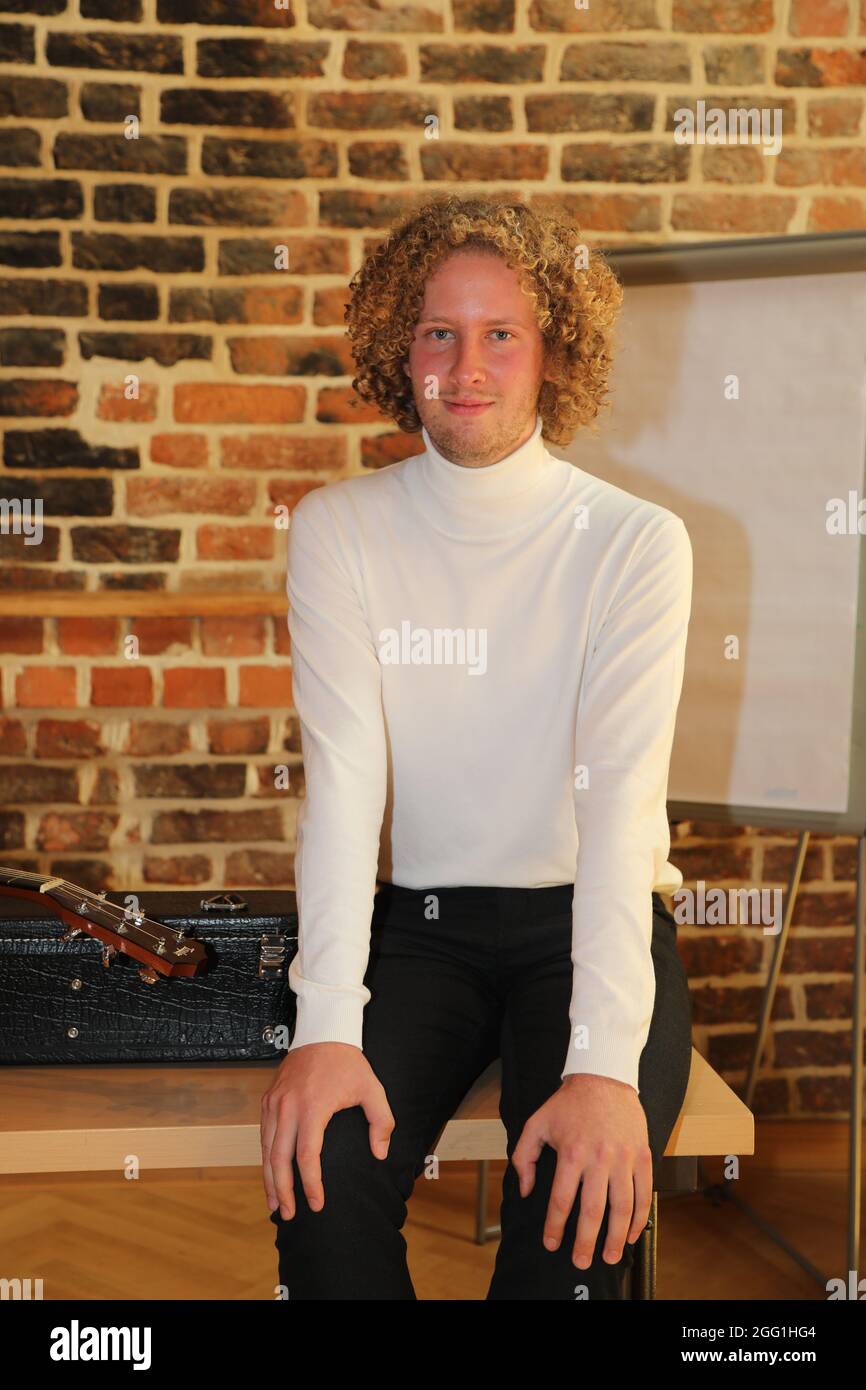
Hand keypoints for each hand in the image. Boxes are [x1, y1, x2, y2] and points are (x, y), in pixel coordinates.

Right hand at [260, 1041, 394, 1219]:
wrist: (322, 1031)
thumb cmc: (348, 1062)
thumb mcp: (372, 1089)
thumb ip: (381, 1122)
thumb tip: (379, 1154)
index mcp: (313, 1106)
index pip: (306, 1155)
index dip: (311, 1183)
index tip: (317, 1203)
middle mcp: (288, 1106)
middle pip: (279, 1158)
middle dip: (282, 1190)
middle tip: (289, 1214)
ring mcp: (274, 1102)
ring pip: (266, 1149)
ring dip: (269, 1178)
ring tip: (275, 1203)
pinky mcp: (268, 1099)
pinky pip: (263, 1135)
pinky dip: (265, 1158)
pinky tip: (270, 1173)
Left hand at [510, 1072, 651, 1268]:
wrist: (604, 1077)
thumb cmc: (568, 1103)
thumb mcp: (536, 1124)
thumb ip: (523, 1158)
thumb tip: (525, 1191)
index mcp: (571, 1153)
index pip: (561, 1201)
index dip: (555, 1227)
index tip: (551, 1244)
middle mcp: (599, 1159)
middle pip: (593, 1211)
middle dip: (586, 1242)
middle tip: (582, 1262)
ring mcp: (624, 1158)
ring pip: (622, 1208)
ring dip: (616, 1237)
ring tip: (609, 1256)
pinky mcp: (642, 1155)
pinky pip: (644, 1193)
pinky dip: (639, 1218)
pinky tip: (631, 1233)